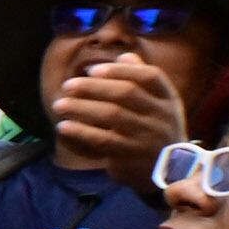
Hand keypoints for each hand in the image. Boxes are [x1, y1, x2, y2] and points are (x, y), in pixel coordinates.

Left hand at [51, 56, 187, 179]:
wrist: (170, 172)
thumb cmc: (157, 130)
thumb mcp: (161, 105)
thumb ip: (143, 79)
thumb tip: (124, 56)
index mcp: (168, 99)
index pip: (150, 76)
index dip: (120, 70)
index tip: (92, 70)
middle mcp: (161, 115)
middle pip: (126, 93)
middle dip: (93, 87)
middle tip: (67, 86)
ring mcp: (146, 136)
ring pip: (111, 114)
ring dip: (81, 107)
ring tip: (58, 104)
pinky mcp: (130, 155)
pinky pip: (102, 139)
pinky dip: (81, 131)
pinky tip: (64, 126)